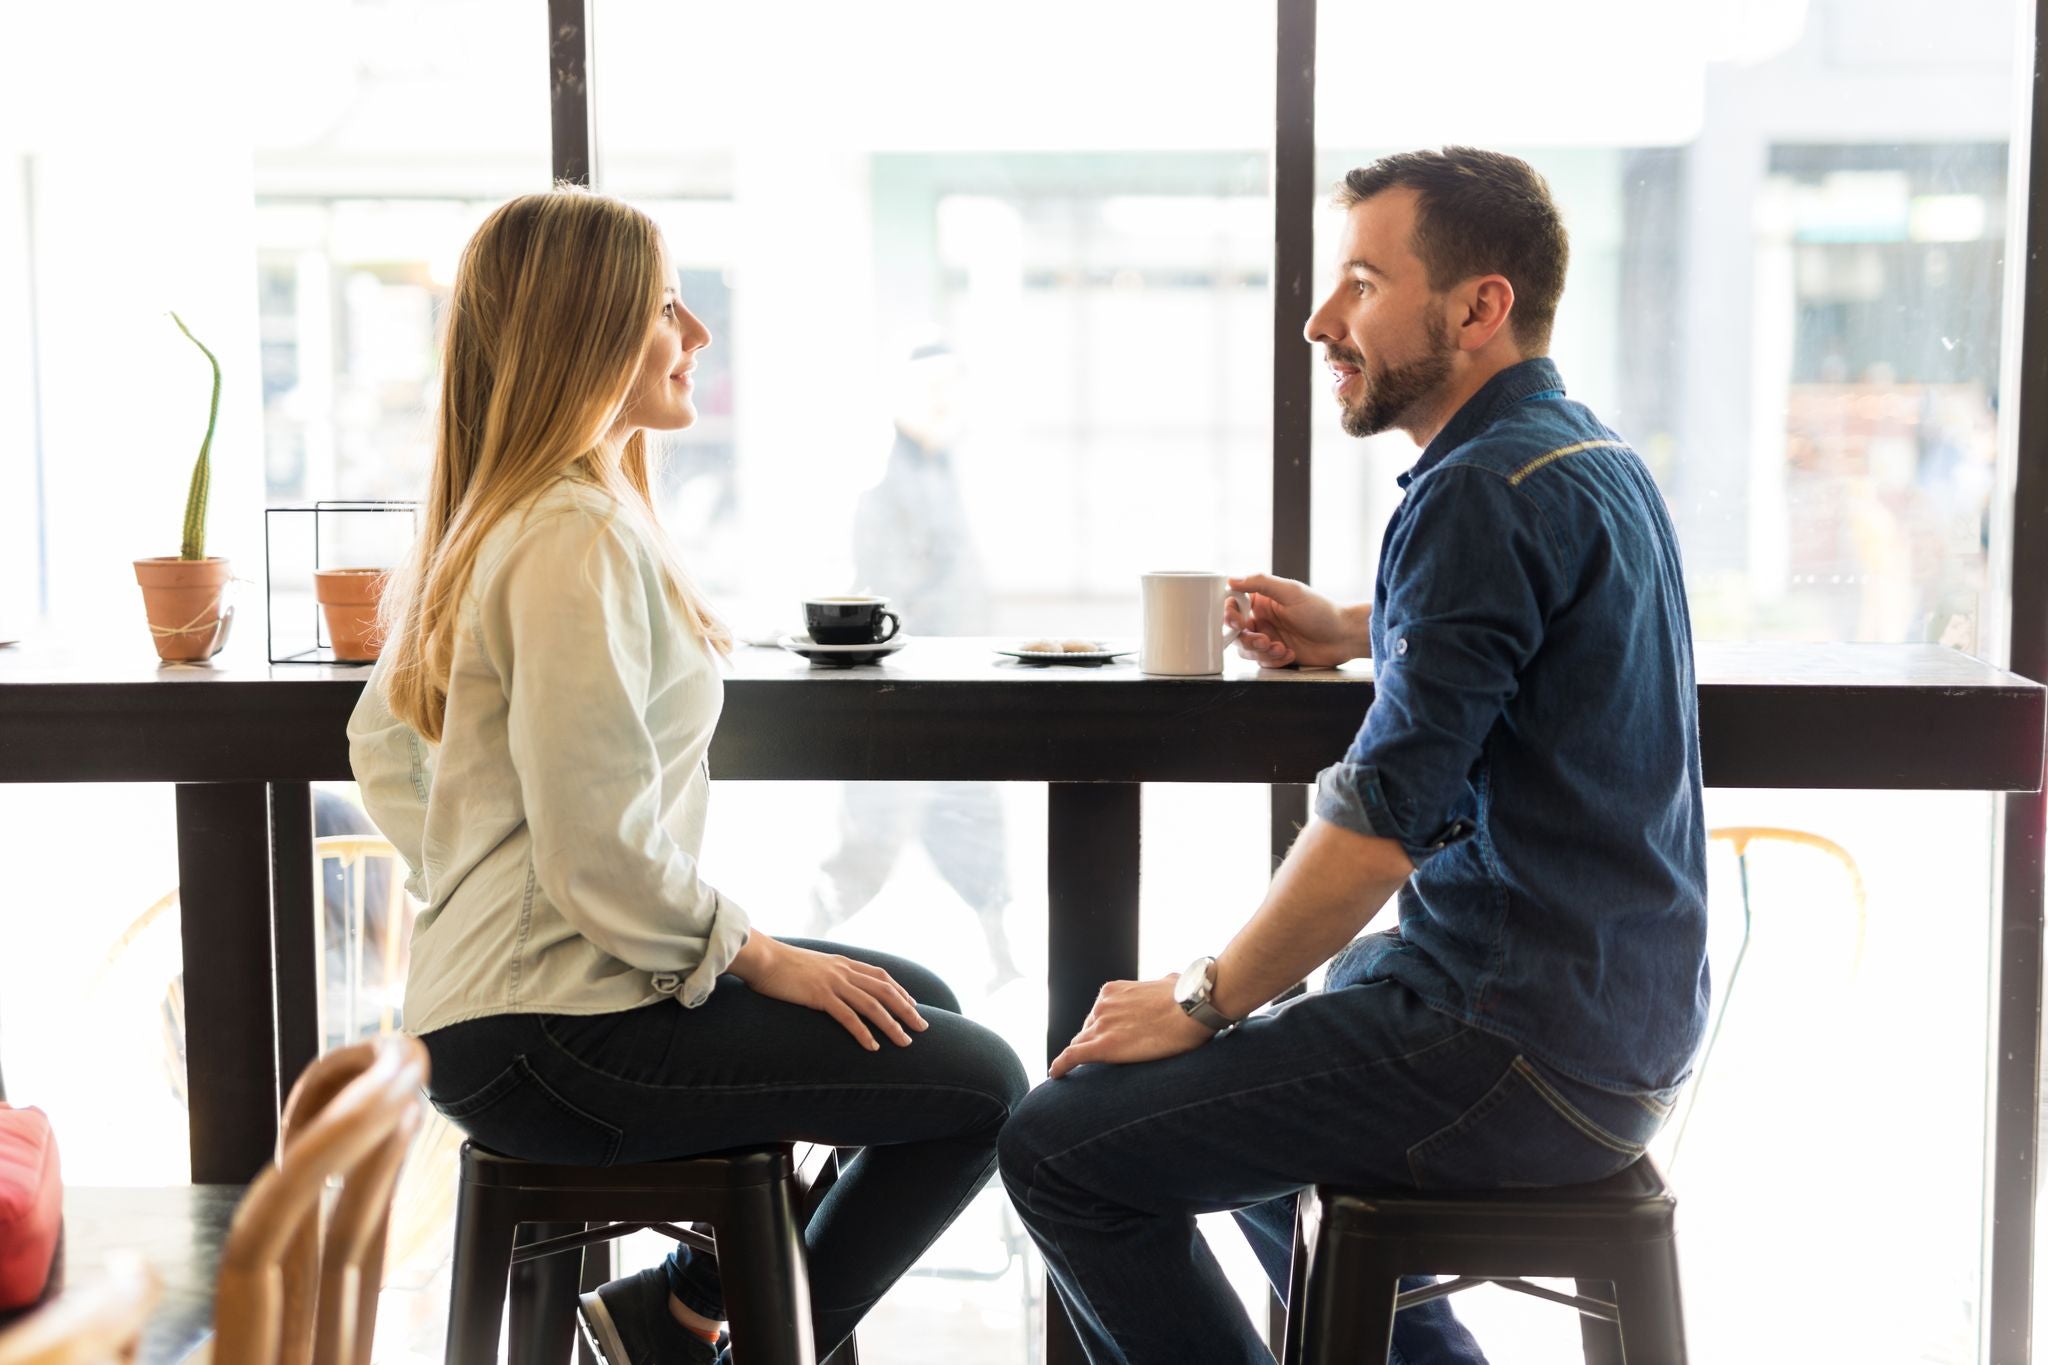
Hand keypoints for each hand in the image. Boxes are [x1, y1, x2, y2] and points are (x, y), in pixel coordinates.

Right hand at [728, 934, 929, 1050]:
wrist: (761, 957)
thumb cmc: (780, 964)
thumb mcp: (811, 964)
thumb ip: (826, 973)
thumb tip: (830, 985)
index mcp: (843, 963)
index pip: (880, 976)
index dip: (900, 991)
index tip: (912, 1004)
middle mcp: (844, 971)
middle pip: (885, 991)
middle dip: (907, 1010)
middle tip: (922, 1027)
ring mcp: (833, 983)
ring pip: (872, 1006)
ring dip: (892, 1025)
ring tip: (905, 1042)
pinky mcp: (820, 996)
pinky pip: (848, 1018)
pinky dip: (863, 1033)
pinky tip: (873, 1047)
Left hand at [1048, 975, 1212, 1078]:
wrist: (1192, 1009)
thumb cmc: (1187, 996)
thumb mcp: (1169, 982)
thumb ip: (1160, 986)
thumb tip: (1170, 984)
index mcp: (1113, 991)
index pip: (1099, 1015)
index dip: (1104, 1029)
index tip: (1110, 1039)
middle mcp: (1102, 1006)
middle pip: (1088, 1030)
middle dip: (1094, 1042)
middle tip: (1107, 1058)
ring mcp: (1100, 1025)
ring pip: (1080, 1045)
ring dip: (1083, 1055)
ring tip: (1082, 1072)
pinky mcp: (1103, 1047)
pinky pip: (1071, 1057)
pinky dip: (1060, 1065)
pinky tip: (1055, 1073)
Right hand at [1227, 574, 1369, 668]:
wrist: (1344, 636)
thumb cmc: (1322, 611)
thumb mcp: (1291, 592)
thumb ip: (1260, 583)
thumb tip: (1231, 580)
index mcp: (1262, 600)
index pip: (1233, 606)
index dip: (1230, 615)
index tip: (1238, 623)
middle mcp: (1263, 619)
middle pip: (1236, 633)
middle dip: (1247, 639)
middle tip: (1264, 640)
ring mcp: (1269, 638)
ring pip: (1247, 650)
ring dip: (1261, 652)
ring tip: (1279, 648)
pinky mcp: (1277, 655)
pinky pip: (1263, 662)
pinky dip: (1274, 660)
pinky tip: (1289, 654)